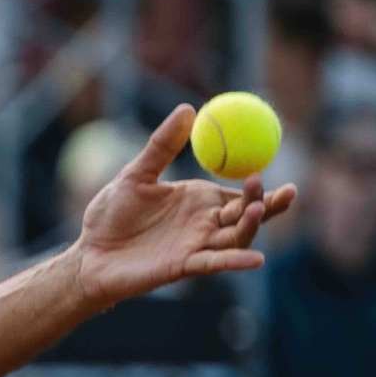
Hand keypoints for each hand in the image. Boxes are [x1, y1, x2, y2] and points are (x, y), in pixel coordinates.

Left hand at [69, 105, 297, 310]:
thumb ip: (162, 145)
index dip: (260, 186)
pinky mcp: (183, 267)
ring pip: (235, 238)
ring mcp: (196, 246)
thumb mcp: (136, 174)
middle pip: (247, 215)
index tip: (270, 168)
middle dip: (267, 204)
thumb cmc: (110, 216)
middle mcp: (204, 224)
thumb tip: (188, 109)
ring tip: (256, 209)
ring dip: (251, 226)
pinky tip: (255, 259)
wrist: (90, 254)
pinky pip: (214, 263)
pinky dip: (235, 261)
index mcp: (198, 200)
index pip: (239, 193)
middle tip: (285, 190)